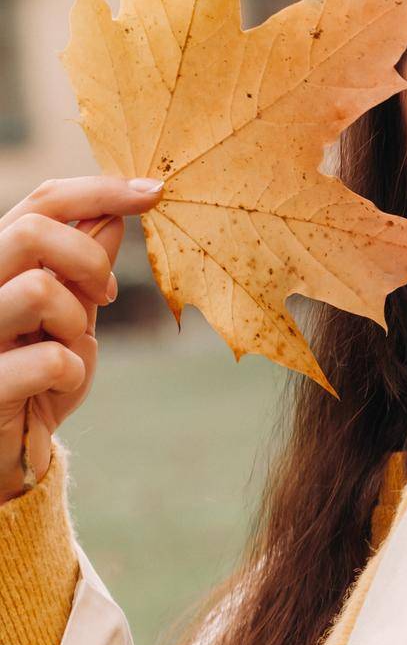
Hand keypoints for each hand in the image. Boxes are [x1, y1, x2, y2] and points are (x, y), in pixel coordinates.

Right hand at [0, 176, 164, 501]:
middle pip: (30, 231)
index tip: (154, 192)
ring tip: (69, 347)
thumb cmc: (37, 381)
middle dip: (88, 260)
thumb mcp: (70, 318)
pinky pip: (49, 359)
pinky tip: (57, 386)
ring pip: (38, 288)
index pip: (40, 203)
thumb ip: (83, 271)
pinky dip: (71, 371)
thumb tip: (112, 215)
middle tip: (103, 295)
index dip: (100, 191)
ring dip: (76, 321)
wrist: (5, 453)